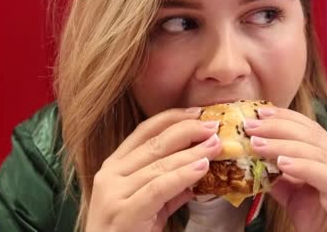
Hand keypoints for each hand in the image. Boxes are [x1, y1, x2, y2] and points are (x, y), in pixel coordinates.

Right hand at [85, 107, 221, 231]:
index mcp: (113, 166)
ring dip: (192, 153)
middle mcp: (110, 175)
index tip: (198, 113)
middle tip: (214, 125)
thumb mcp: (149, 205)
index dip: (173, 119)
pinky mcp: (123, 212)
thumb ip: (170, 186)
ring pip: (159, 165)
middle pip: (154, 144)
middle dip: (187, 131)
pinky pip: (158, 188)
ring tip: (216, 145)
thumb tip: (199, 167)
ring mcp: (113, 193)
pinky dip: (182, 175)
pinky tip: (202, 167)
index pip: (144, 132)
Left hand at [244, 107, 326, 231]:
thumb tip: (252, 161)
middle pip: (311, 134)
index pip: (308, 128)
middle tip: (250, 125)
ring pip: (315, 151)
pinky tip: (282, 163)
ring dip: (282, 145)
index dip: (283, 117)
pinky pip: (326, 175)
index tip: (258, 112)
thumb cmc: (322, 226)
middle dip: (277, 126)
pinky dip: (303, 166)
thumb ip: (278, 178)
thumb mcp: (294, 197)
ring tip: (257, 144)